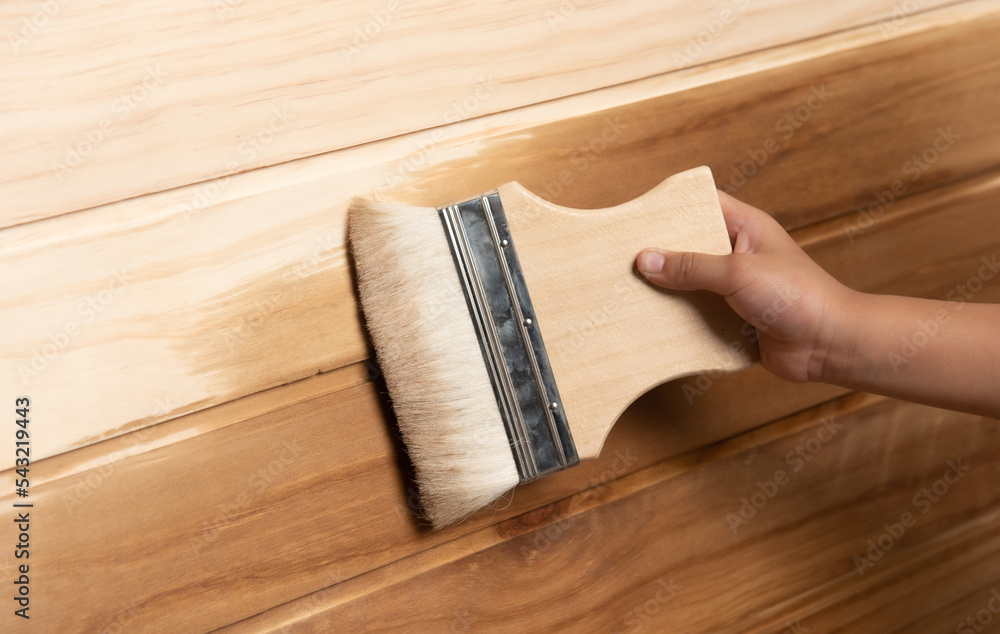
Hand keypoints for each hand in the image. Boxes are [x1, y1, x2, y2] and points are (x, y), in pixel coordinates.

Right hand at [636, 191, 856, 382]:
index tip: (639, 216)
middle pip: (691, 245)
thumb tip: (646, 259)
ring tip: (633, 291)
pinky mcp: (733, 318)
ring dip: (669, 290)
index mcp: (746, 227)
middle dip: (662, 253)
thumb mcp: (737, 273)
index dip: (672, 206)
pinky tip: (655, 322)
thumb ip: (691, 266)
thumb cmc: (799, 296)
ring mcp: (736, 287)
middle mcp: (739, 254)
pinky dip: (680, 319)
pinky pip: (698, 314)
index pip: (703, 203)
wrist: (829, 345)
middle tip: (626, 257)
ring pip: (692, 283)